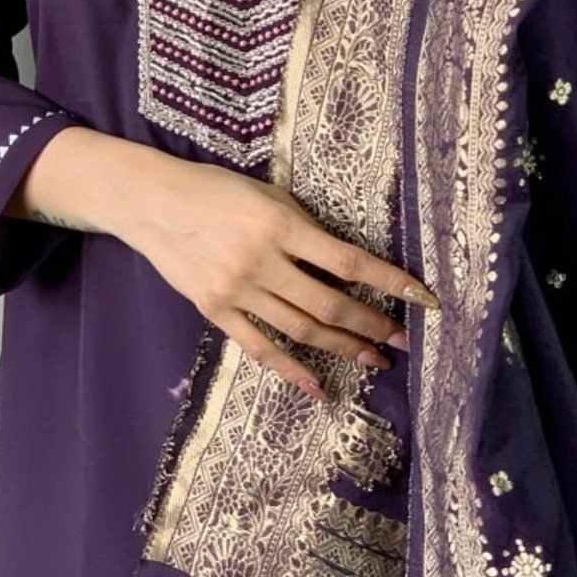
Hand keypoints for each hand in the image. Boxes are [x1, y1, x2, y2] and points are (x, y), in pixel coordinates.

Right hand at [121, 154, 438, 403]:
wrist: (151, 202)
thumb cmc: (216, 189)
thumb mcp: (269, 195)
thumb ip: (304, 229)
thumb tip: (347, 265)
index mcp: (281, 225)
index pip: (350, 261)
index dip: (391, 282)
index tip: (424, 298)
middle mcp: (262, 261)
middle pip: (330, 303)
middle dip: (373, 324)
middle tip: (402, 341)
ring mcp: (237, 290)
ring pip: (301, 329)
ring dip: (343, 347)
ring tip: (375, 360)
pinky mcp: (216, 311)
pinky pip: (260, 347)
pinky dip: (291, 371)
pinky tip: (319, 386)